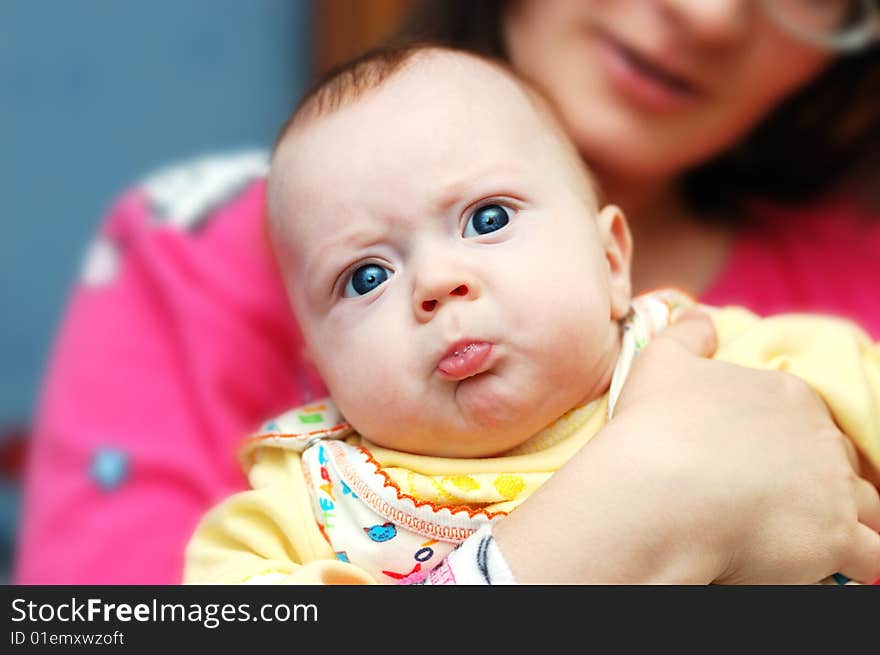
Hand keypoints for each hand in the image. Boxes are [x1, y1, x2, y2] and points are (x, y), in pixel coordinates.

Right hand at [493, 311, 879, 583]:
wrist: (655, 493)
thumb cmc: (655, 428)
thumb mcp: (660, 362)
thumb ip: (687, 333)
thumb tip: (704, 318)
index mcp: (788, 394)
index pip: (810, 419)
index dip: (792, 442)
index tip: (765, 462)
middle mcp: (821, 438)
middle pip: (840, 461)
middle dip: (822, 480)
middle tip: (790, 501)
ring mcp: (834, 489)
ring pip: (866, 506)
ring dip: (847, 519)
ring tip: (818, 533)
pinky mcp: (835, 540)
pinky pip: (874, 555)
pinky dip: (864, 560)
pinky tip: (848, 565)